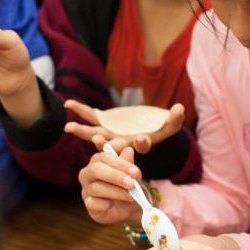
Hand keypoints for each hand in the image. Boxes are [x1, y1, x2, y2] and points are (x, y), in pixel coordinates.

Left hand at [64, 101, 184, 153]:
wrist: (146, 129)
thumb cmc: (160, 129)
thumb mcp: (169, 125)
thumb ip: (175, 118)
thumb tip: (180, 107)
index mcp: (140, 144)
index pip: (142, 146)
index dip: (142, 143)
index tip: (142, 138)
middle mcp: (124, 143)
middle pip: (114, 146)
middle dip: (106, 145)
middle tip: (99, 142)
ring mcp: (112, 133)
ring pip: (96, 134)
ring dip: (84, 132)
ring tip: (70, 128)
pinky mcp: (105, 122)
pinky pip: (91, 116)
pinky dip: (81, 110)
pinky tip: (69, 103)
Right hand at [79, 146, 142, 224]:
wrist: (128, 208)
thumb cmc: (128, 186)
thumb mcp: (132, 175)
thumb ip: (128, 164)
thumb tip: (128, 150)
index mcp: (98, 161)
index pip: (105, 157)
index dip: (121, 164)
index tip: (135, 172)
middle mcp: (88, 173)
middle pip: (95, 170)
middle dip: (115, 176)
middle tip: (131, 183)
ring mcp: (86, 189)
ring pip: (96, 187)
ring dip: (116, 192)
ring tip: (131, 196)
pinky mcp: (88, 204)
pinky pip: (92, 203)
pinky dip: (104, 204)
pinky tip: (112, 205)